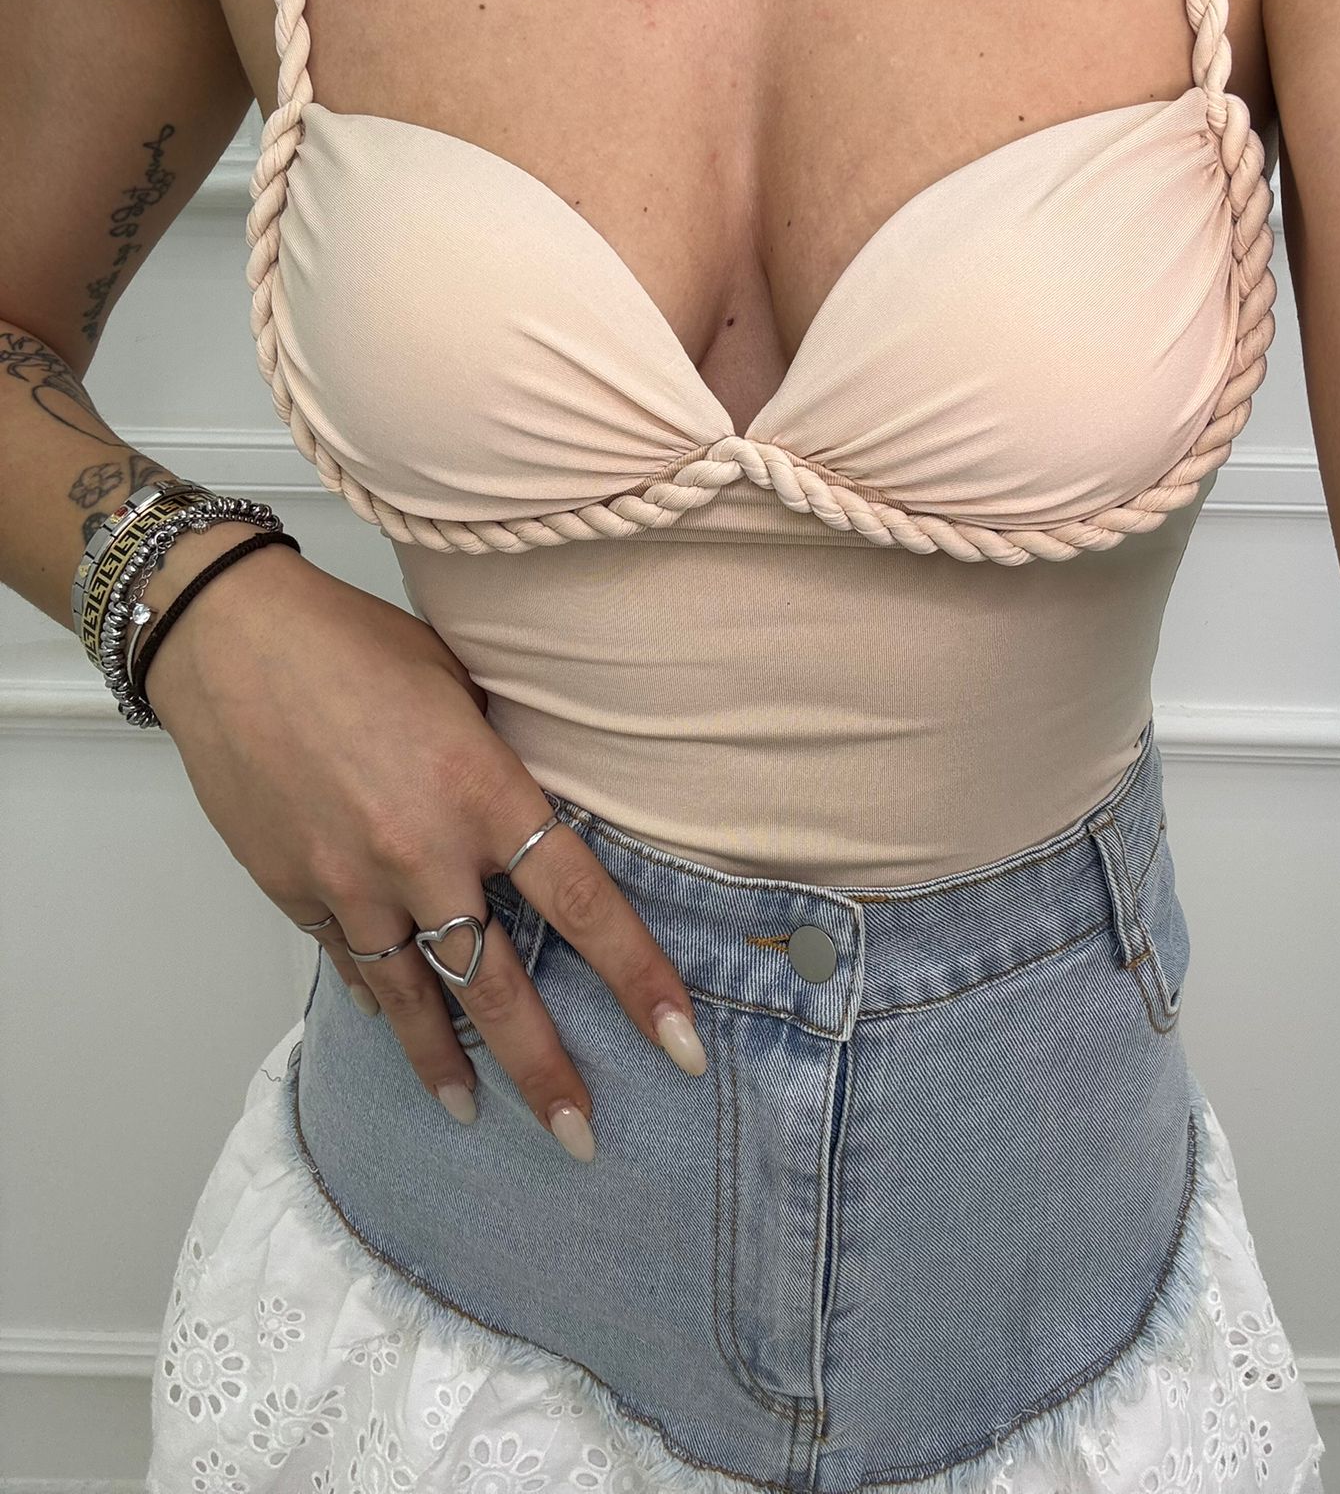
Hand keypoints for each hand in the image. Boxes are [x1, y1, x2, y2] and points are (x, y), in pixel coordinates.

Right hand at [143, 544, 706, 1160]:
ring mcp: (352, 881)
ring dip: (449, 1066)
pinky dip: (380, 1001)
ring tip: (477, 1115)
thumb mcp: (459, 688)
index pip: (581, 903)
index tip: (679, 1044)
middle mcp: (422, 851)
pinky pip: (351, 965)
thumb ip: (498, 764)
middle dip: (546, 1071)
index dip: (636, 979)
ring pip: (414, 999)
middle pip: (499, 986)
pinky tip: (400, 1030)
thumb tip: (531, 813)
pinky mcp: (293, 891)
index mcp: (482, 789)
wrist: (227, 638)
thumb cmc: (351, 642)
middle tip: (581, 1134)